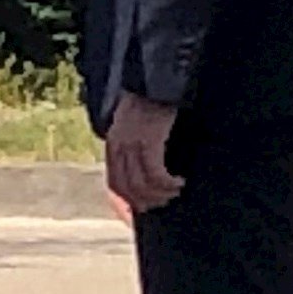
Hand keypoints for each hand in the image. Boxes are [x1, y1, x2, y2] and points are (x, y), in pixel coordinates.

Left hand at [104, 91, 184, 213]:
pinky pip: (155, 174)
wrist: (158, 79)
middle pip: (127, 189)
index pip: (114, 185)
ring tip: (174, 192)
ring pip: (141, 185)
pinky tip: (179, 182)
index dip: (127, 204)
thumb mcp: (135, 126)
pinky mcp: (148, 140)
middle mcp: (118, 146)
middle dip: (146, 203)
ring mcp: (131, 144)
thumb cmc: (152, 103)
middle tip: (165, 203)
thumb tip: (144, 176)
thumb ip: (134, 149)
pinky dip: (167, 184)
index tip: (143, 213)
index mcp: (113, 145)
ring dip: (160, 194)